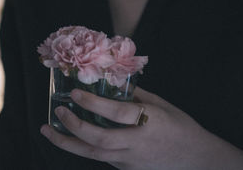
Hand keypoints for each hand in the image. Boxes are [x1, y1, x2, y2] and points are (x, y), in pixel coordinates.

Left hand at [40, 87, 242, 169]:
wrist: (194, 158)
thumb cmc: (180, 126)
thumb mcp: (162, 104)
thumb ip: (136, 94)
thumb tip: (110, 82)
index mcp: (150, 122)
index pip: (117, 113)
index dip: (94, 103)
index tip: (75, 93)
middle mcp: (138, 144)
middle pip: (100, 139)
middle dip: (74, 126)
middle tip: (59, 110)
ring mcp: (131, 160)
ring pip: (94, 154)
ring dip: (68, 143)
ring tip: (48, 131)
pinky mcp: (127, 168)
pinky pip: (101, 158)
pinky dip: (82, 148)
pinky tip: (70, 138)